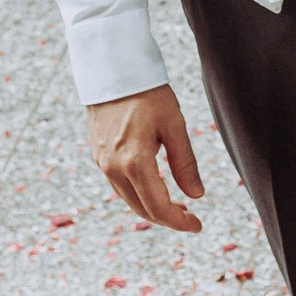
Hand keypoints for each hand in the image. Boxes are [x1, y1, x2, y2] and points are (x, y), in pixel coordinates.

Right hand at [86, 84, 203, 231]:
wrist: (111, 69)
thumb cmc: (147, 92)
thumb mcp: (173, 124)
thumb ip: (185, 162)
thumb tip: (196, 195)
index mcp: (134, 162)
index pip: (158, 207)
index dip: (179, 221)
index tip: (197, 226)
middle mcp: (114, 168)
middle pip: (142, 208)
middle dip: (167, 218)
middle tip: (190, 216)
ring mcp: (102, 163)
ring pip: (129, 199)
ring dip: (152, 207)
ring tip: (176, 204)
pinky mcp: (98, 155)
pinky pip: (119, 185)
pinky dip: (138, 194)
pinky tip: (153, 187)